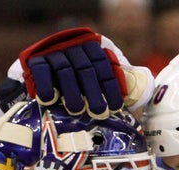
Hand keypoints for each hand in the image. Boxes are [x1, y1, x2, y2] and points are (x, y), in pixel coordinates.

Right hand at [19, 27, 152, 118]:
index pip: (104, 65)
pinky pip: (42, 71)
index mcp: (91, 49)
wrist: (41, 72)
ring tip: (76, 110)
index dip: (111, 87)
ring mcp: (54, 53)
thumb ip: (114, 82)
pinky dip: (46, 86)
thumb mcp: (95, 78)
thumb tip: (142, 88)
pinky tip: (50, 100)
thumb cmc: (75, 82)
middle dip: (93, 93)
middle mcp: (73, 48)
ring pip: (65, 71)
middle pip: (86, 69)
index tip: (115, 106)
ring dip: (72, 92)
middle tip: (98, 113)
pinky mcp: (36, 60)